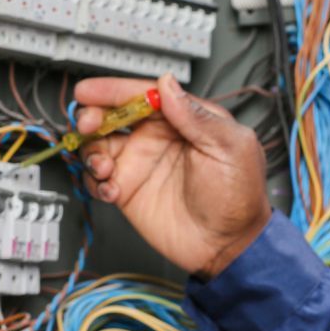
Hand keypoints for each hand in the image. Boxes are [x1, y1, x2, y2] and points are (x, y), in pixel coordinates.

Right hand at [74, 74, 270, 278]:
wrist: (228, 246)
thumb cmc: (240, 197)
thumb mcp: (230, 148)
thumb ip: (197, 116)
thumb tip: (168, 85)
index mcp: (184, 121)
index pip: (144, 95)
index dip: (114, 90)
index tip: (90, 91)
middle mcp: (158, 139)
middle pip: (113, 115)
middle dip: (93, 116)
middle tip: (89, 125)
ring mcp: (141, 164)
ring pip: (99, 145)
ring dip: (91, 151)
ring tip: (104, 168)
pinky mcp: (128, 191)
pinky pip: (97, 179)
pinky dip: (94, 181)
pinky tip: (110, 189)